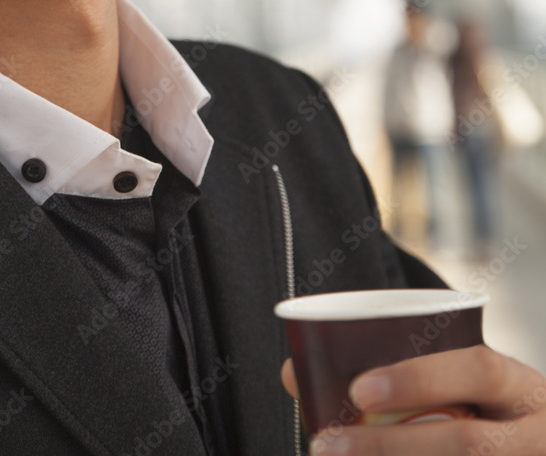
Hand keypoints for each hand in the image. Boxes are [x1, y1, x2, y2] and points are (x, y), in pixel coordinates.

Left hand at [281, 346, 545, 453]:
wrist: (540, 449)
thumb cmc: (492, 418)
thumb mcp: (473, 393)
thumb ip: (406, 383)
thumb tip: (296, 373)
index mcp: (524, 391)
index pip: (479, 370)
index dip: (419, 379)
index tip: (359, 387)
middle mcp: (537, 437)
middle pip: (469, 446)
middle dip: (390, 447)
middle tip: (327, 445)